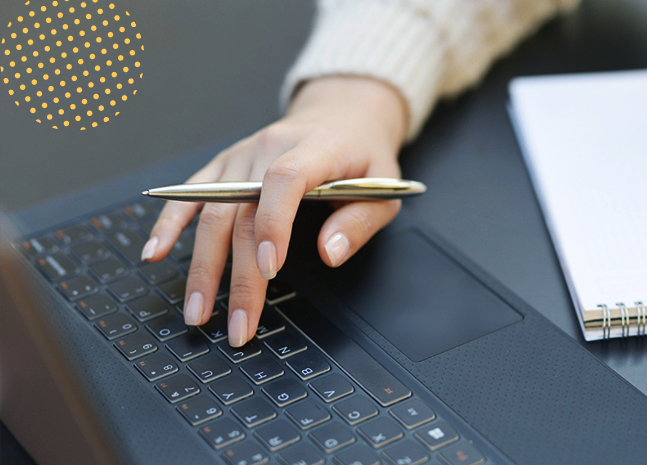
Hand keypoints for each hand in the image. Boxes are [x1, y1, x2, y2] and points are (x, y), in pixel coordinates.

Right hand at [141, 76, 407, 345]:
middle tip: (240, 325)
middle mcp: (270, 147)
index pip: (286, 180)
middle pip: (244, 212)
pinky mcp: (225, 164)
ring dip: (203, 266)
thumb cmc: (364, 156)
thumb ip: (359, 221)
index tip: (269, 269)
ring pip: (213, 211)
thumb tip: (329, 253)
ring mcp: (242, 154)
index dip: (274, 223)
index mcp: (315, 148)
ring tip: (198, 311)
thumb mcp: (385, 187)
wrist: (342, 115)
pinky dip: (171, 223)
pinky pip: (192, 194)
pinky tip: (155, 252)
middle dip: (238, 276)